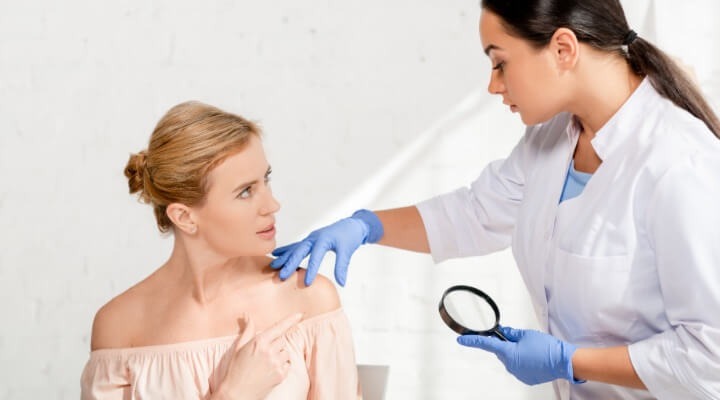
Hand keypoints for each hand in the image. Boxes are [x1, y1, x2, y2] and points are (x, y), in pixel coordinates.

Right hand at [214, 313, 302, 399]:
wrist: (236, 393)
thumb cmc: (235, 369)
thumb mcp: (239, 347)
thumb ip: (248, 330)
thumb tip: (247, 315)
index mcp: (259, 342)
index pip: (279, 327)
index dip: (291, 320)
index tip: (300, 314)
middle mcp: (269, 351)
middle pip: (282, 340)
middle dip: (275, 344)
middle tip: (263, 354)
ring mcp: (276, 363)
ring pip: (286, 352)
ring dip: (279, 355)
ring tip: (266, 363)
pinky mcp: (281, 375)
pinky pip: (288, 364)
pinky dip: (282, 366)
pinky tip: (270, 371)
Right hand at [270, 209, 382, 285]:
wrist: (352, 225)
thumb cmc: (349, 236)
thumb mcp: (347, 251)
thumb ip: (342, 266)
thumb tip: (341, 283)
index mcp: (324, 239)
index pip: (315, 256)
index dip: (311, 270)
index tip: (306, 283)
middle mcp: (314, 238)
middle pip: (299, 251)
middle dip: (290, 264)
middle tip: (282, 276)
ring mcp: (310, 238)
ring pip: (295, 248)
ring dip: (284, 257)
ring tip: (273, 266)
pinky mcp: (310, 240)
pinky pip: (296, 246)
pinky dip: (286, 250)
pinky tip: (277, 254)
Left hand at [457, 326, 582, 385]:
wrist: (564, 362)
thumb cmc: (547, 348)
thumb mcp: (526, 334)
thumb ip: (511, 333)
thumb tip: (502, 333)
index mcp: (508, 353)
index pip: (486, 344)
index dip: (472, 341)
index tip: (461, 339)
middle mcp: (510, 365)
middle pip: (501, 351)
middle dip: (506, 344)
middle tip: (520, 340)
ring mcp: (518, 373)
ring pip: (510, 359)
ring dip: (516, 353)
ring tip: (531, 349)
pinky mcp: (525, 378)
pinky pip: (518, 367)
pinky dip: (522, 361)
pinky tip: (533, 357)